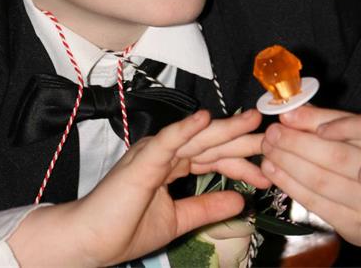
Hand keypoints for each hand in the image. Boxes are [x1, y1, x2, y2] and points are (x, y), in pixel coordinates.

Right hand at [9, 110, 264, 266]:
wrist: (90, 241)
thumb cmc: (124, 229)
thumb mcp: (177, 220)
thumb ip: (205, 207)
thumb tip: (240, 201)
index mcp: (171, 166)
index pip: (211, 157)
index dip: (238, 162)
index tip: (266, 173)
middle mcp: (165, 154)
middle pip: (209, 143)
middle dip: (240, 140)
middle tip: (270, 134)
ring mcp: (153, 153)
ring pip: (195, 137)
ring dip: (224, 128)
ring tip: (251, 120)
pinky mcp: (143, 159)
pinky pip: (168, 141)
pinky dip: (186, 128)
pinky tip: (206, 118)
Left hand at [261, 105, 360, 246]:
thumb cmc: (360, 156)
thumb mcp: (354, 134)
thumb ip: (328, 119)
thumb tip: (291, 113)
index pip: (354, 129)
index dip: (316, 121)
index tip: (286, 116)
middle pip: (335, 157)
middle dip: (296, 143)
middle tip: (272, 133)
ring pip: (322, 181)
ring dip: (288, 163)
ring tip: (268, 149)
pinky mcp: (353, 225)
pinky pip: (317, 204)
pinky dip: (291, 185)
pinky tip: (273, 171)